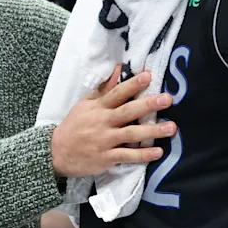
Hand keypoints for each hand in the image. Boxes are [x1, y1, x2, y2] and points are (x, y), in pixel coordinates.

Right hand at [51, 71, 175, 177]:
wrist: (56, 152)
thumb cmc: (74, 126)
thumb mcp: (85, 105)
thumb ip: (104, 89)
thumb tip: (118, 70)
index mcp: (98, 107)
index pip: (117, 93)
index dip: (133, 84)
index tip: (149, 76)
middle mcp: (103, 122)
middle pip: (128, 111)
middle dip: (148, 105)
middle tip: (168, 99)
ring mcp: (105, 140)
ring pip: (132, 134)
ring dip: (153, 131)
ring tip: (171, 127)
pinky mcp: (107, 158)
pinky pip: (128, 156)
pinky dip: (143, 155)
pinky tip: (158, 152)